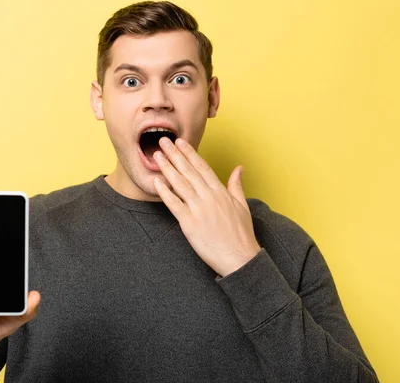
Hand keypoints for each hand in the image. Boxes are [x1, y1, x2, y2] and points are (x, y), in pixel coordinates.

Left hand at [153, 137, 260, 276]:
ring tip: (157, 155)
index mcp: (220, 192)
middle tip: (163, 141)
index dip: (190, 153)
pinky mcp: (190, 224)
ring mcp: (199, 210)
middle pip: (189, 171)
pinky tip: (157, 181)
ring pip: (180, 184)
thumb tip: (239, 168)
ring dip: (167, 168)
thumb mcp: (242, 205)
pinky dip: (165, 192)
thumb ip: (236, 184)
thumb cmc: (241, 234)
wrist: (240, 258)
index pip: (202, 167)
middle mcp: (209, 197)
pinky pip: (174, 205)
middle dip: (175, 154)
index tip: (180, 142)